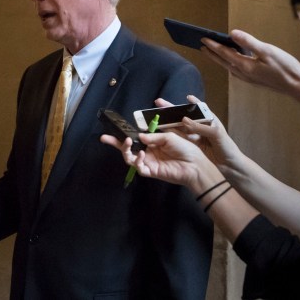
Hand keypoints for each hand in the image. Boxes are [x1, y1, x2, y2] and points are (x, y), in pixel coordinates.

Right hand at [100, 129, 221, 193]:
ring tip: (127, 142)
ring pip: (130, 158)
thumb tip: (139, 136)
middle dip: (115, 143)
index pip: (135, 137)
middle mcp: (147, 152)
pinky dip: (137, 161)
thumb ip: (153, 137)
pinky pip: (139, 168)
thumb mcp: (170, 137)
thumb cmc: (185, 148)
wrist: (195, 165)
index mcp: (152, 142)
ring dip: (126, 150)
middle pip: (128, 148)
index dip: (125, 133)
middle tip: (104, 138)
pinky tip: (141, 155)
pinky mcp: (151, 172)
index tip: (115, 128)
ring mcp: (148, 162)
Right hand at [152, 96, 238, 166]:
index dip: (192, 103)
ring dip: (166, 121)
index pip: (198, 109)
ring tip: (155, 116)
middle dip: (171, 110)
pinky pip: (177, 138)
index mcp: (208, 121)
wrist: (229, 167)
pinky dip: (168, 134)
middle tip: (158, 103)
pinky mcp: (189, 146)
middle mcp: (198, 127)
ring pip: (177, 126)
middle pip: (182, 116)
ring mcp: (193, 137)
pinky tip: (160, 131)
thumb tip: (183, 119)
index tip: (187, 97)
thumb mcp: (216, 134)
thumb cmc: (226, 148)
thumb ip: (200, 127)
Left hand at [200, 29, 299, 108]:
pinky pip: (236, 70)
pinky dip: (230, 63)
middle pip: (223, 61)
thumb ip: (249, 42)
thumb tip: (232, 33)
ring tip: (213, 51)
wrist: (298, 87)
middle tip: (202, 45)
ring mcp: (248, 78)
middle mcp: (243, 73)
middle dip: (212, 53)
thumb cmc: (286, 68)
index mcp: (245, 66)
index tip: (203, 38)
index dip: (213, 45)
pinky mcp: (254, 79)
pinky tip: (232, 60)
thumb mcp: (268, 51)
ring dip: (219, 58)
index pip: (224, 53)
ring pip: (229, 66)